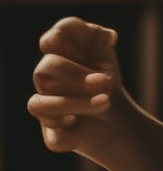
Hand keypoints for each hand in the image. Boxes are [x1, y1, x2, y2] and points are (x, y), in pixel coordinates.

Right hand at [27, 17, 129, 154]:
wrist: (115, 119)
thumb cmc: (105, 82)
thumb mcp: (107, 58)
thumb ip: (102, 43)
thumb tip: (108, 36)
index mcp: (62, 53)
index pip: (56, 35)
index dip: (68, 36)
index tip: (100, 45)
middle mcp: (48, 76)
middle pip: (47, 66)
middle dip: (76, 74)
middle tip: (106, 82)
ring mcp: (47, 103)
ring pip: (39, 103)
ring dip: (75, 103)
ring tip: (106, 102)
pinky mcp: (54, 129)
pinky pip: (52, 135)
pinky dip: (64, 133)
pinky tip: (78, 124)